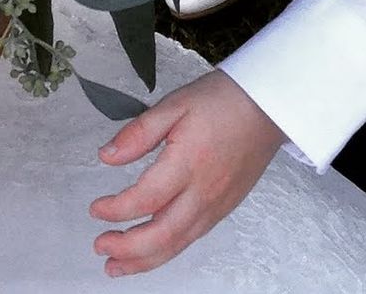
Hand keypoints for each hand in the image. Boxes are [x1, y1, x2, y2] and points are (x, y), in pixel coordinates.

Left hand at [89, 71, 285, 276]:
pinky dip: (168, 251)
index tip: (96, 209)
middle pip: (161, 236)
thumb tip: (108, 156)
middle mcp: (203, 192)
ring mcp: (216, 205)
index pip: (144, 200)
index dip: (115, 210)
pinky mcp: (225, 208)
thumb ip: (139, 133)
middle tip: (101, 246)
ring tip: (117, 265)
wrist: (269, 105)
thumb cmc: (226, 100)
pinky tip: (154, 249)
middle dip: (126, 249)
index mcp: (188, 163)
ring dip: (144, 260)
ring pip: (177, 245)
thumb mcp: (175, 104)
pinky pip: (192, 238)